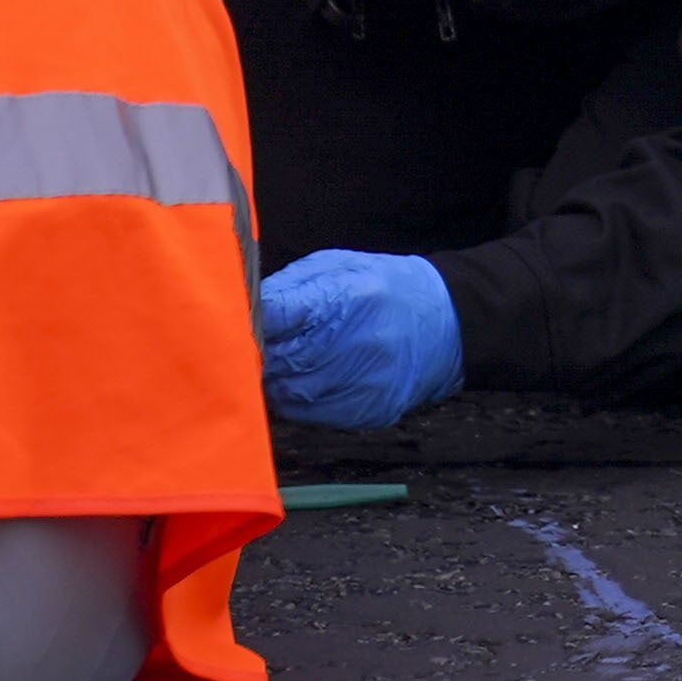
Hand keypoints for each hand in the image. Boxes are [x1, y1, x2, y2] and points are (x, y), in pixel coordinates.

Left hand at [257, 250, 464, 427]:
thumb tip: (240, 309)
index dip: (247, 323)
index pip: (275, 314)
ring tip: (280, 364)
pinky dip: (296, 400)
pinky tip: (307, 380)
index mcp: (347, 295)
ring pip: (287, 392)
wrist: (447, 323)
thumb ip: (290, 286)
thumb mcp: (340, 266)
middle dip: (256, 355)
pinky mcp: (369, 409)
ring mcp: (366, 381)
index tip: (234, 325)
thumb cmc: (383, 288)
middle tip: (248, 349)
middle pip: (277, 359)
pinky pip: (309, 414)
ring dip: (274, 380)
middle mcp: (359, 342)